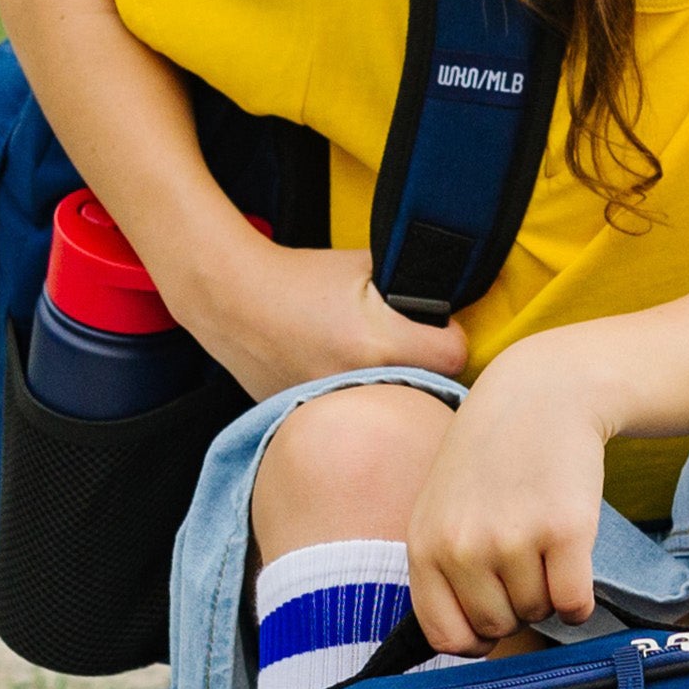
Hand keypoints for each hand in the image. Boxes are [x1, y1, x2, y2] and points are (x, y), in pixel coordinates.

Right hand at [175, 237, 465, 403]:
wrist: (234, 301)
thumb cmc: (300, 278)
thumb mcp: (366, 265)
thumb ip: (413, 280)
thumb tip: (452, 289)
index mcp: (380, 343)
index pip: (455, 356)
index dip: (450, 336)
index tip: (436, 328)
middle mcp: (362, 384)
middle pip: (431, 391)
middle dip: (426, 370)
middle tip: (405, 346)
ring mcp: (336, 410)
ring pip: (394, 411)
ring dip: (394, 392)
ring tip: (370, 362)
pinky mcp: (313, 423)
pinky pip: (357, 421)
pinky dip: (358, 405)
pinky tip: (340, 378)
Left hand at [405, 345, 610, 651]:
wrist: (540, 395)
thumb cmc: (491, 459)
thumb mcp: (440, 508)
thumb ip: (442, 571)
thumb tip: (470, 646)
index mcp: (425, 546)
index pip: (447, 636)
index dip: (476, 636)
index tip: (493, 616)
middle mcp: (463, 547)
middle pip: (499, 626)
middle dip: (517, 606)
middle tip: (524, 559)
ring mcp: (514, 539)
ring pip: (539, 613)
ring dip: (549, 592)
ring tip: (544, 543)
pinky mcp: (565, 530)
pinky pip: (575, 604)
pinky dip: (580, 599)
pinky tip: (573, 561)